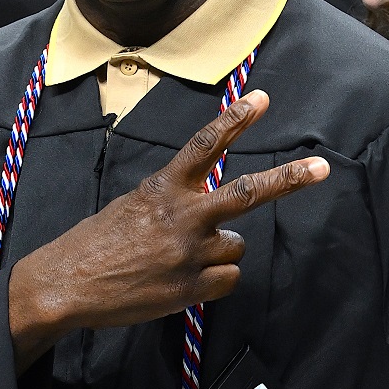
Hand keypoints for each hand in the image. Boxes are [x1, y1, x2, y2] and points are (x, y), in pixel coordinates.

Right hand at [8, 91, 329, 370]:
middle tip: (321, 167)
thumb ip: (174, 200)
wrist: (68, 284)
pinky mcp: (191, 288)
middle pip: (247, 194)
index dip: (235, 120)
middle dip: (288, 180)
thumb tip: (210, 206)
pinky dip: (211, 281)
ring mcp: (189, 254)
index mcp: (163, 189)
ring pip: (235, 246)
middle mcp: (182, 217)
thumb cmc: (98, 243)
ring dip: (217, 252)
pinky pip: (227, 280)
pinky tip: (180, 281)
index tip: (261, 100)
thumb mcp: (133, 205)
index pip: (206, 147)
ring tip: (179, 259)